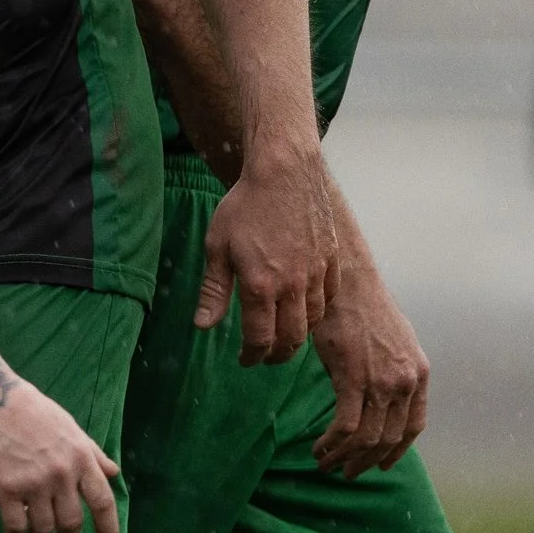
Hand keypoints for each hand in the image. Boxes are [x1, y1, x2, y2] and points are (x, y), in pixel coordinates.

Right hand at [0, 380, 121, 532]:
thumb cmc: (29, 409)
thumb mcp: (68, 426)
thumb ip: (92, 452)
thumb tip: (114, 473)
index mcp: (80, 457)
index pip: (103, 502)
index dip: (108, 530)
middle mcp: (61, 473)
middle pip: (72, 522)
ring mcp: (33, 482)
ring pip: (44, 528)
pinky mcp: (5, 488)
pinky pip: (16, 526)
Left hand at [198, 148, 338, 364]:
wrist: (284, 172)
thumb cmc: (245, 206)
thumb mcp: (217, 246)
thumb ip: (213, 291)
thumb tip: (202, 326)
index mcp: (261, 286)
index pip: (260, 338)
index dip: (252, 356)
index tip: (245, 360)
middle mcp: (292, 286)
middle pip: (291, 339)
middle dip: (277, 354)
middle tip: (265, 357)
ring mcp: (316, 274)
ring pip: (312, 321)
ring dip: (298, 335)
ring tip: (284, 336)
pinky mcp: (331, 261)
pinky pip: (328, 298)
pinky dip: (317, 311)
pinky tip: (304, 309)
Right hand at [309, 266, 430, 475]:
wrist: (347, 281)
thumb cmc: (360, 306)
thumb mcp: (391, 339)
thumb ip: (392, 368)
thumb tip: (381, 390)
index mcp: (418, 373)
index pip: (414, 427)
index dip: (397, 452)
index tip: (380, 465)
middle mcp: (407, 382)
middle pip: (389, 439)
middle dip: (366, 462)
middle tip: (346, 472)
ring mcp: (383, 382)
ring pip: (367, 439)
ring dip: (345, 458)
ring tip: (326, 463)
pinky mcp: (354, 379)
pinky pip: (346, 427)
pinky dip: (332, 444)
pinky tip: (319, 448)